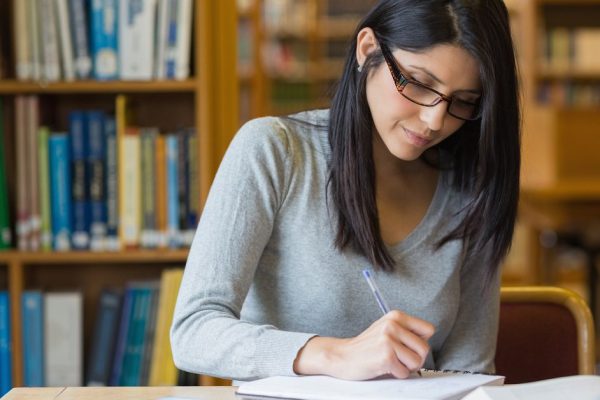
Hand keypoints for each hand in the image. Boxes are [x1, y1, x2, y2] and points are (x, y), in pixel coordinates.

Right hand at [293, 310, 434, 379]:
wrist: (343, 356)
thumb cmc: (367, 346)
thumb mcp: (387, 329)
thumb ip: (406, 331)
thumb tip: (428, 339)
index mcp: (396, 316)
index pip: (429, 330)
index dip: (420, 342)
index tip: (407, 346)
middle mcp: (393, 325)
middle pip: (425, 348)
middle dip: (414, 359)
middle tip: (398, 358)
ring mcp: (388, 340)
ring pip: (417, 362)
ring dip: (406, 367)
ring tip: (391, 362)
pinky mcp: (386, 356)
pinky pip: (404, 372)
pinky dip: (396, 374)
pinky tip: (383, 367)